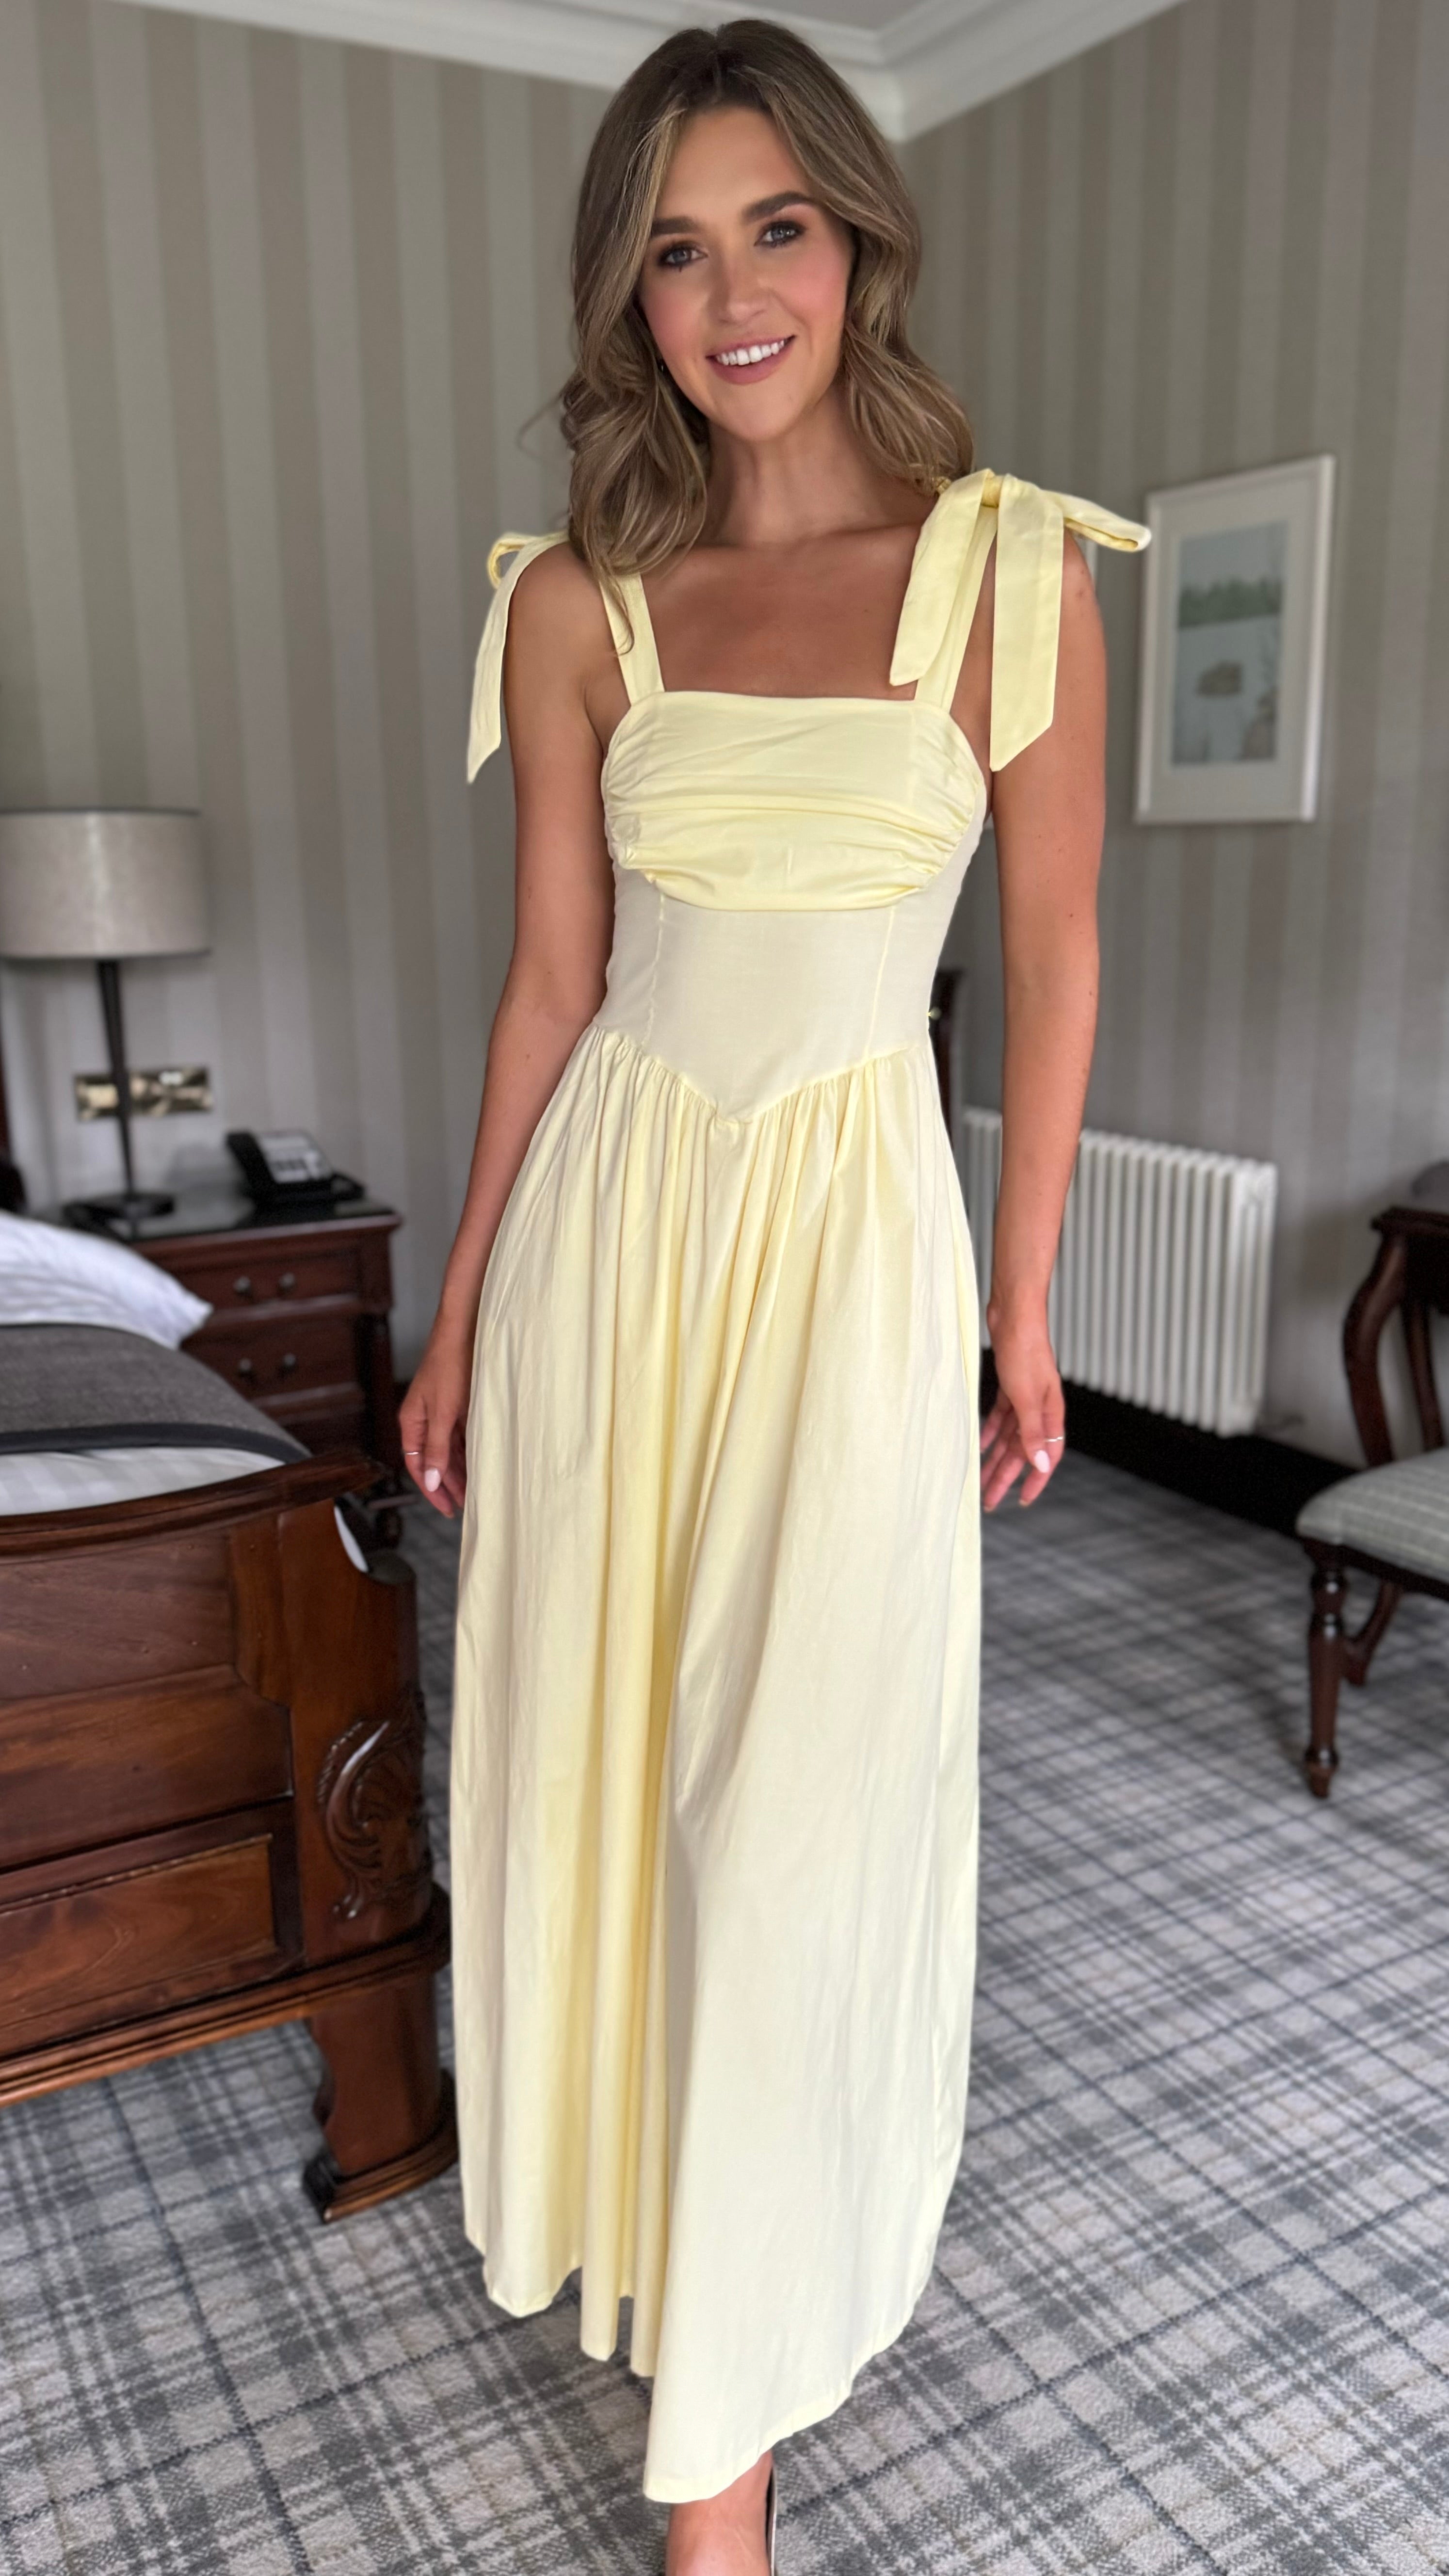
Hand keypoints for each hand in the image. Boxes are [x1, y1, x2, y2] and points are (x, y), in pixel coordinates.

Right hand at [398, 1331, 471, 1517]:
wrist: (464, 1330)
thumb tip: (431, 1480)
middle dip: (449, 1484)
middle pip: (434, 1461)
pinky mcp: (458, 1405)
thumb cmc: (450, 1365)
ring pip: (449, 1450)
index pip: (418, 1466)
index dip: (432, 1489)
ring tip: (477, 1490)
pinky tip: (482, 1464)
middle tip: (467, 1506)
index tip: (448, 1509)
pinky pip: (462, 1437)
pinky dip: (470, 1452)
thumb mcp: (444, 1412)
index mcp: (412, 1421)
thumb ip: (438, 1447)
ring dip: (461, 1470)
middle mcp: (424, 1419)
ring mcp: (441, 1412)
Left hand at [980, 1310, 1064, 1510]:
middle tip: (990, 1499)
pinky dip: (991, 1431)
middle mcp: (1040, 1406)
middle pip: (1024, 1449)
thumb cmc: (1024, 1348)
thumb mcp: (1026, 1396)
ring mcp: (1025, 1396)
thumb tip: (1042, 1463)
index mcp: (1050, 1411)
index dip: (1037, 1479)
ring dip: (996, 1457)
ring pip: (1010, 1435)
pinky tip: (980, 1444)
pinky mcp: (1010, 1385)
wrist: (1014, 1313)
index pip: (1049, 1454)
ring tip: (980, 1478)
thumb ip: (1033, 1430)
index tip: (1022, 1499)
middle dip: (1007, 1475)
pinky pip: (1001, 1417)